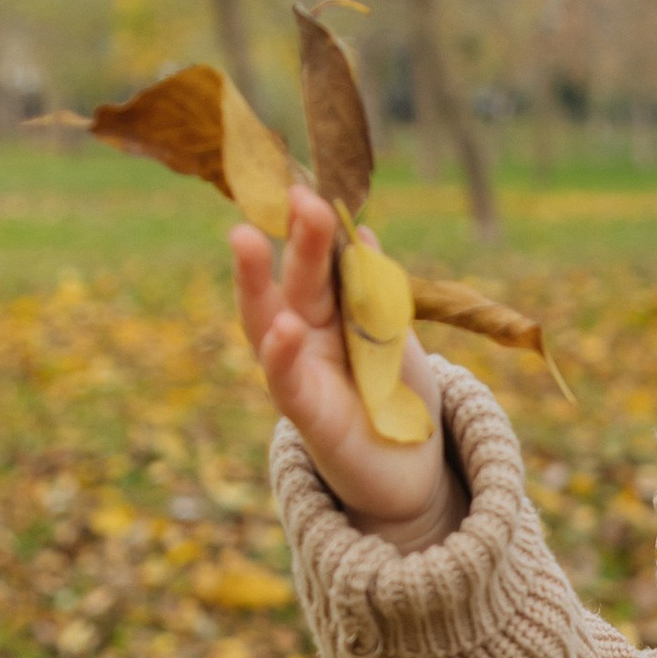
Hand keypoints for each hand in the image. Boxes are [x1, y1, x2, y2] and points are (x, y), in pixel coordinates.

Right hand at [231, 183, 462, 537]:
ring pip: (269, 321)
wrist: (409, 470)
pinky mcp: (306, 415)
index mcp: (332, 310)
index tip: (312, 186)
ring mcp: (301, 372)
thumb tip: (365, 233)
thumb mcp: (394, 337)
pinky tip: (283, 327)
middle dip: (298, 239)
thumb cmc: (396, 397)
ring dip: (256, 282)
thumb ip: (379, 293)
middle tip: (297, 196)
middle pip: (299, 279)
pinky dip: (281, 354)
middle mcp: (307, 334)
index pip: (321, 260)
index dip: (315, 226)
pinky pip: (286, 381)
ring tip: (247, 239)